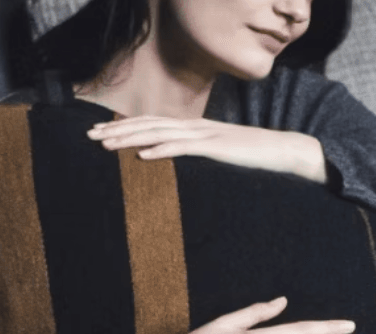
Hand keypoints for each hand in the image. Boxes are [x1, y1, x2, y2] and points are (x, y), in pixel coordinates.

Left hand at [88, 116, 326, 183]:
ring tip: (106, 144)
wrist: (286, 152)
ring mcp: (206, 136)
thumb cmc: (254, 159)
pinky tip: (143, 155)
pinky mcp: (216, 149)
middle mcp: (196, 128)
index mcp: (194, 130)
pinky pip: (184, 148)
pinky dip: (162, 149)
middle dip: (117, 130)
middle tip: (89, 136)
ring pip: (160, 133)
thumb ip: (198, 157)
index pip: (153, 125)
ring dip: (130, 138)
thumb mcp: (219, 157)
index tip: (100, 135)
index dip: (125, 128)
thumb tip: (177, 165)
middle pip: (149, 125)